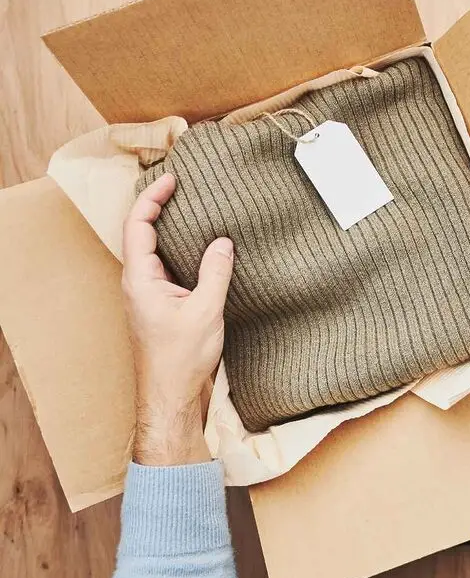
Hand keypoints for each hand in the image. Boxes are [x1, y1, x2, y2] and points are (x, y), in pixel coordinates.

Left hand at [122, 173, 234, 465]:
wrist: (173, 398)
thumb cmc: (181, 359)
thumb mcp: (205, 311)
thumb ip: (215, 272)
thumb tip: (223, 241)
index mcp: (140, 279)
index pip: (138, 225)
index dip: (152, 198)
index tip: (173, 179)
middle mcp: (139, 284)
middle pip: (143, 233)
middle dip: (160, 206)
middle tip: (184, 187)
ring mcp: (150, 296)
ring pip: (157, 252)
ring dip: (172, 230)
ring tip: (197, 210)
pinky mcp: (164, 308)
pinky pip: (171, 269)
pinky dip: (184, 252)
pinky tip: (205, 251)